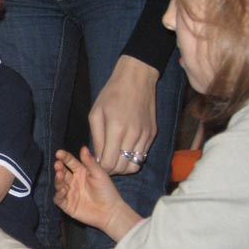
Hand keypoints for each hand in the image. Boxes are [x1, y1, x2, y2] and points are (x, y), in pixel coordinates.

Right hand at [53, 147, 140, 240]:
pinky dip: (58, 194)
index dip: (64, 157)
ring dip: (58, 180)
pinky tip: (62, 190)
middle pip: (62, 172)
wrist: (110, 212)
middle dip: (58, 168)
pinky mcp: (67, 205)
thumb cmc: (107, 191)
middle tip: (58, 165)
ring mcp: (69, 193)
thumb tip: (83, 147)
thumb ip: (90, 162)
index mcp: (80, 172)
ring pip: (58, 184)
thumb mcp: (100, 174)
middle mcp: (73, 181)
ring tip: (60, 176)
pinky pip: (58, 199)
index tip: (59, 153)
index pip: (70, 162)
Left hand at [89, 55, 157, 174]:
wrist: (137, 79)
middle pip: (122, 168)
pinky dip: (133, 158)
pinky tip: (124, 149)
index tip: (96, 163)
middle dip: (111, 170)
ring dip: (123, 166)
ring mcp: (145, 135)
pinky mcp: (153, 134)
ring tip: (114, 158)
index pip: (109, 163)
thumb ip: (96, 138)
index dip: (100, 168)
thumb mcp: (95, 113)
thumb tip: (96, 157)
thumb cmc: (112, 94)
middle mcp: (133, 135)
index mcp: (116, 129)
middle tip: (104, 163)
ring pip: (135, 165)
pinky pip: (143, 155)